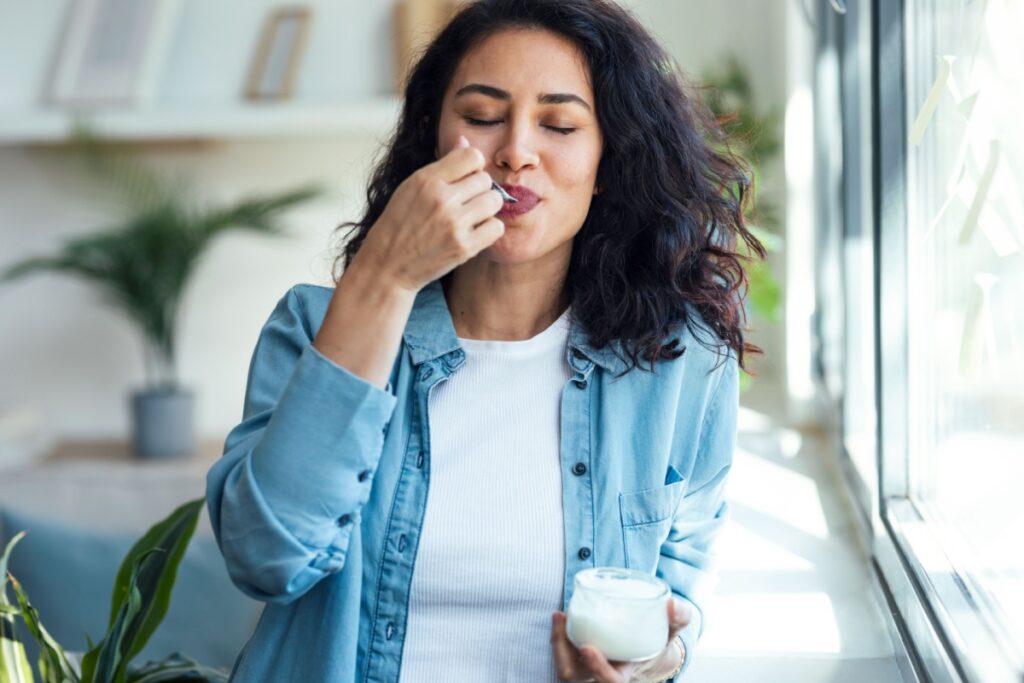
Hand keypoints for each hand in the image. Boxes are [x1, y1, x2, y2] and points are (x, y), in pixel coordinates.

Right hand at [356, 134, 505, 293]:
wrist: (388, 265)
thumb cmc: (400, 223)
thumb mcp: (412, 187)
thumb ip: (442, 166)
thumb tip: (465, 141)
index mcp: (426, 179)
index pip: (472, 156)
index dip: (473, 167)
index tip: (465, 180)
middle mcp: (441, 199)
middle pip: (486, 179)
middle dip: (479, 190)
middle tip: (464, 203)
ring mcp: (454, 224)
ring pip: (494, 201)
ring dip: (486, 209)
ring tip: (470, 217)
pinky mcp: (464, 247)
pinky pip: (496, 227)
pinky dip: (488, 230)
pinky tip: (473, 232)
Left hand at [551, 597, 689, 681]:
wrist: (640, 646)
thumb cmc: (654, 639)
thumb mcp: (669, 631)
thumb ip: (678, 619)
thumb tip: (673, 606)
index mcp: (623, 674)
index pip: (610, 681)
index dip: (597, 668)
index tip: (586, 647)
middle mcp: (601, 675)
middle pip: (573, 676)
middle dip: (561, 651)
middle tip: (561, 617)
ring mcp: (586, 669)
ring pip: (564, 666)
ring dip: (556, 642)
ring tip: (559, 615)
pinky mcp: (576, 658)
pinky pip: (561, 654)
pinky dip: (557, 636)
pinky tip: (560, 616)